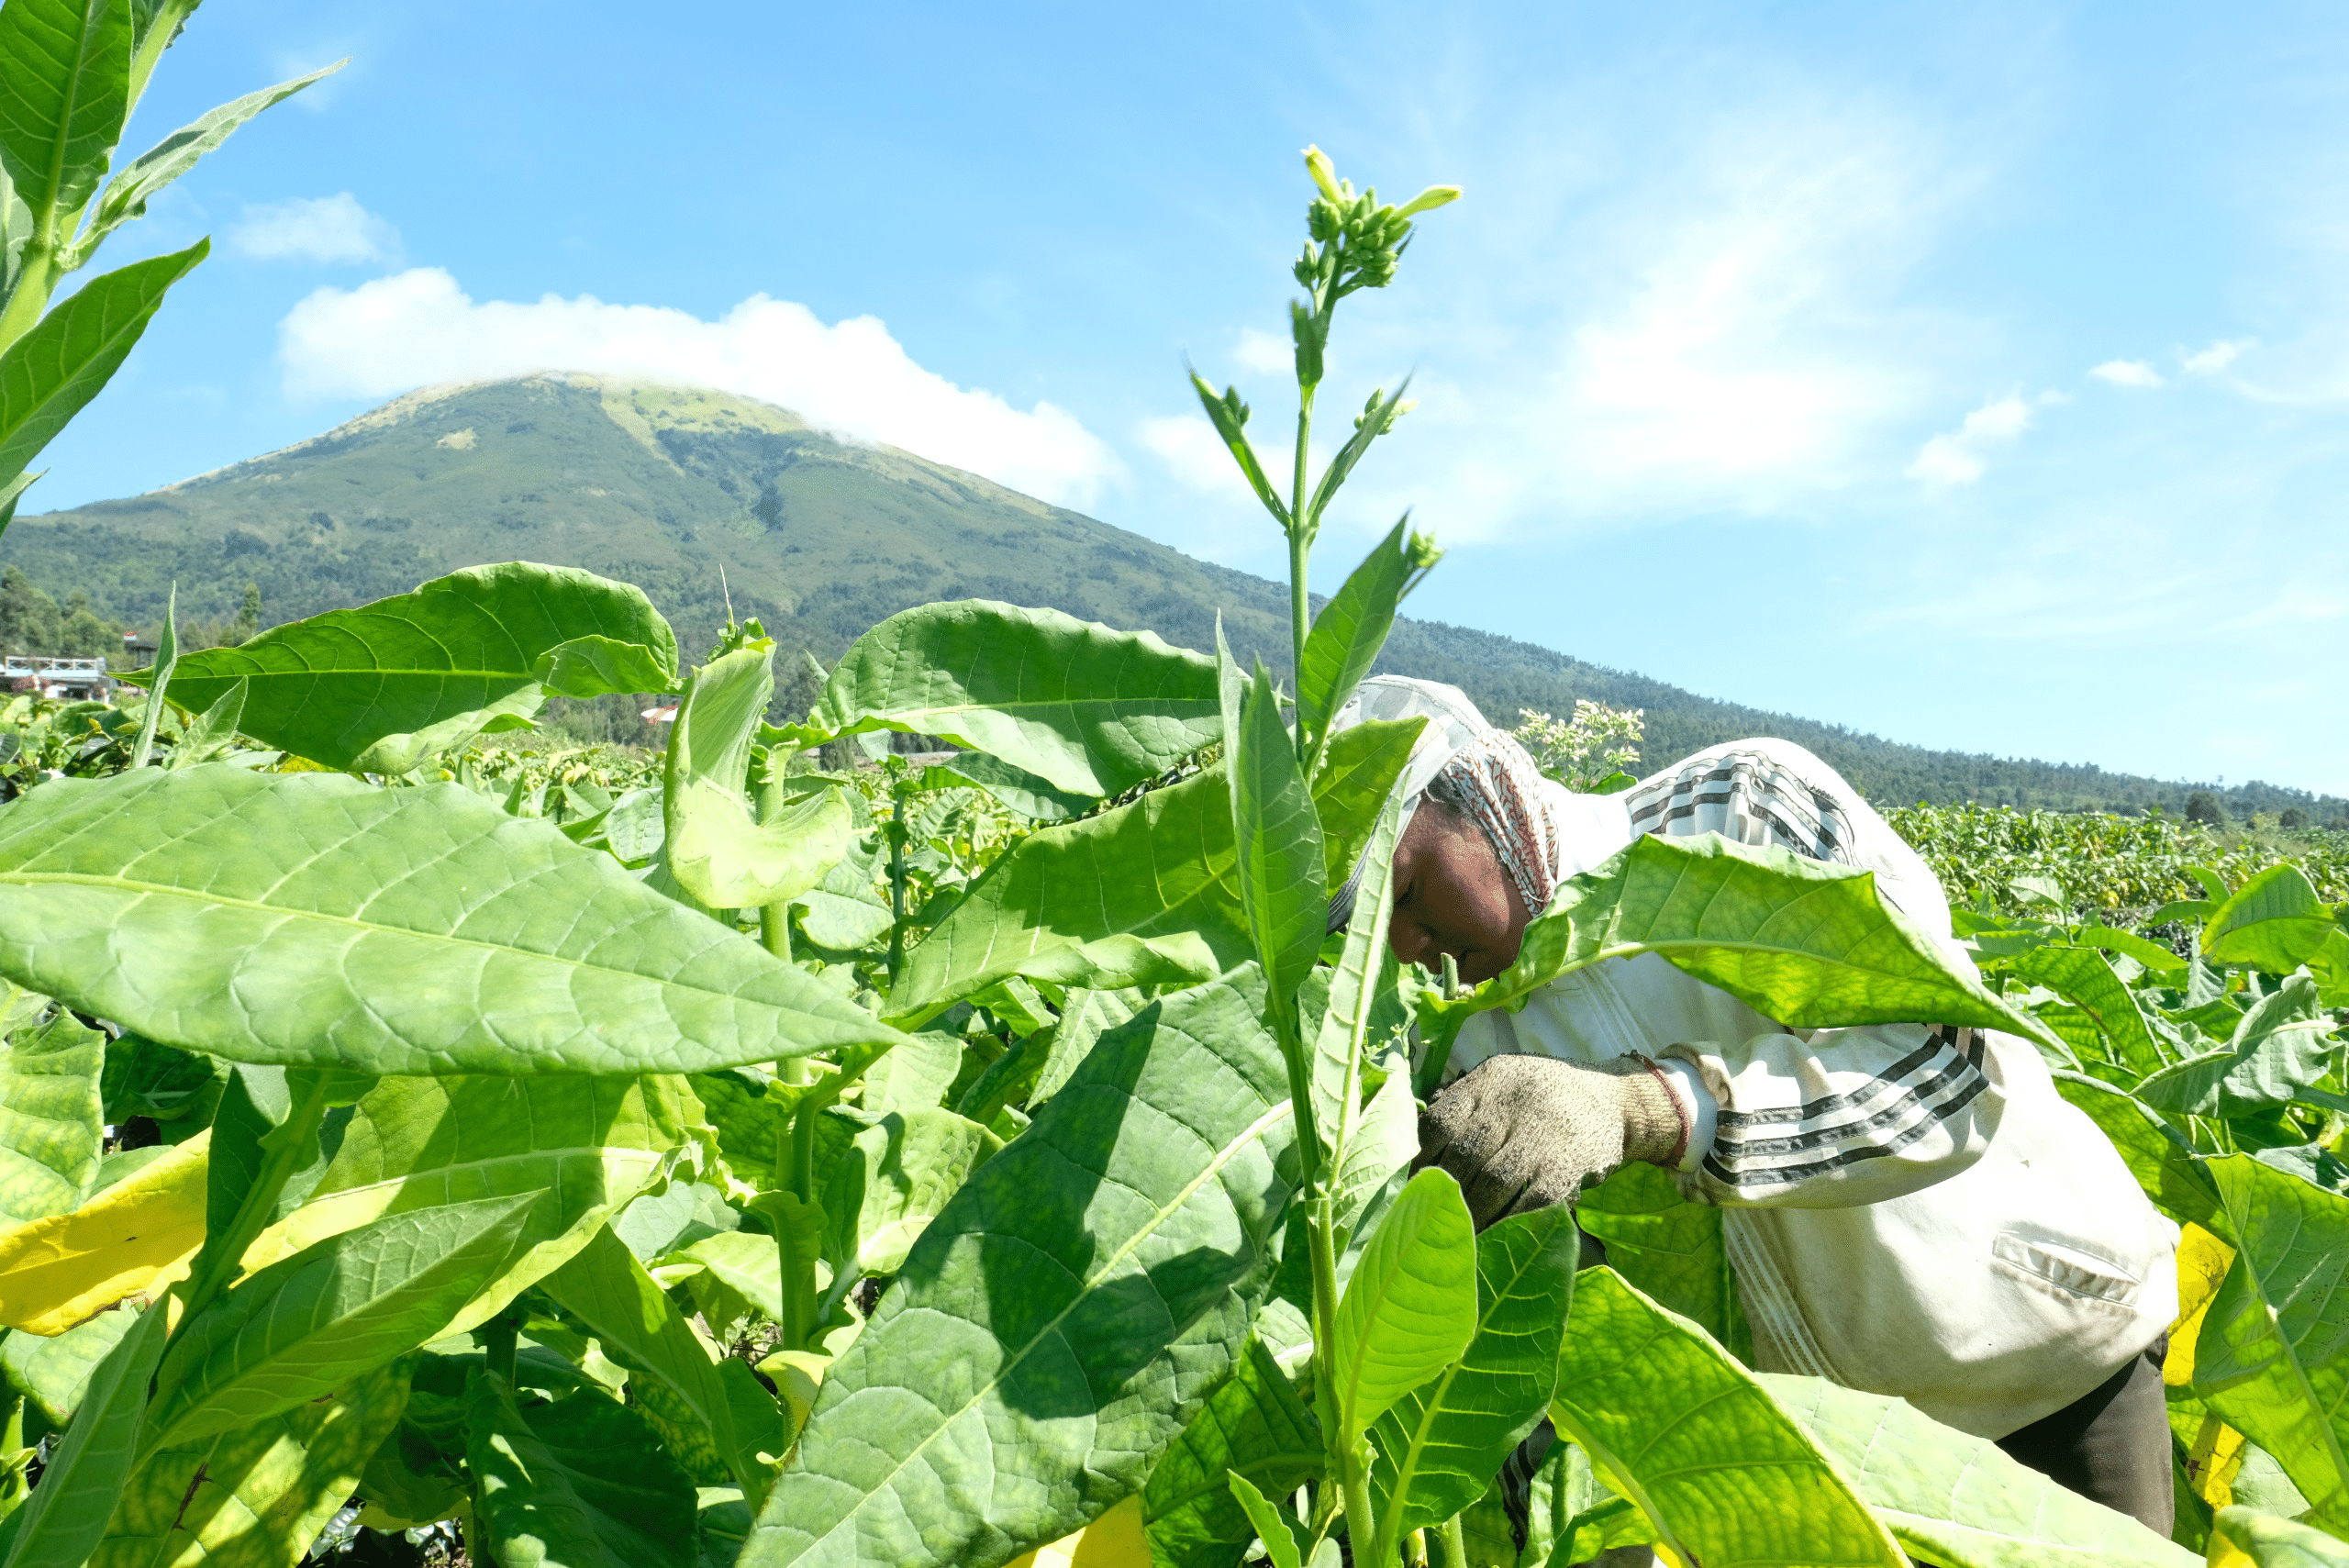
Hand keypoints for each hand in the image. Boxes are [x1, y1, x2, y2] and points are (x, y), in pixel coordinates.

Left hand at [1416, 1054, 1685, 1228]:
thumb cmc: (1541, 1096)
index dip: (1419, 1158)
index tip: (1409, 1184)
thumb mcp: (1502, 1079)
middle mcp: (1517, 1101)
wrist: (1615, 1098)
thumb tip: (1413, 1142)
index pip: (1441, 1120)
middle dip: (1442, 1193)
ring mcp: (1545, 1134)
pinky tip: (1492, 1237)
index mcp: (1492, 1079)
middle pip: (1465, 1154)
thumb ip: (1463, 1102)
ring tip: (1455, 1235)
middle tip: (1426, 1219)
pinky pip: (1531, 1202)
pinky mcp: (1570, 1165)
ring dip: (1470, 1215)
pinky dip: (1507, 1224)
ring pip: (1494, 1182)